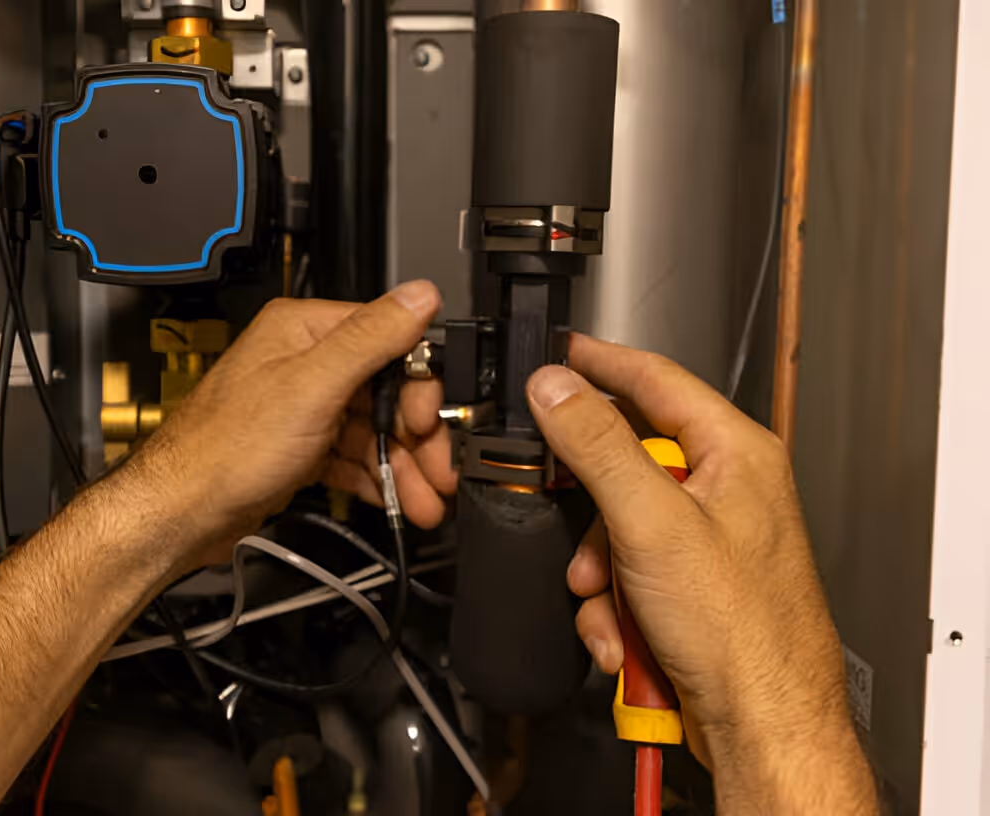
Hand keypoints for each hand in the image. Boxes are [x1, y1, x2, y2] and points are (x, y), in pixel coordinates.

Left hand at [123, 281, 456, 564]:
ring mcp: (303, 406)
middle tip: (439, 472)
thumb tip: (418, 295)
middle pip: (387, 391)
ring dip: (403, 466)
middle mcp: (303, 363)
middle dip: (418, 437)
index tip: (432, 422)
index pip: (389, 342)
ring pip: (373, 430)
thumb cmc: (222, 448)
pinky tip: (393, 498)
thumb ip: (370, 339)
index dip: (418, 386)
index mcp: (304, 331)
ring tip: (423, 501)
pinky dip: (376, 477)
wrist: (181, 512)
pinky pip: (353, 455)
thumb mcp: (310, 386)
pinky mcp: (300, 446)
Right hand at [526, 335, 875, 810]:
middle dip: (590, 511)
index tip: (556, 354)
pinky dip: (613, 606)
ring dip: (599, 570)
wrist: (761, 725)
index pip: (656, 379)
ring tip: (608, 602)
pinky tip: (622, 635)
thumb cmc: (742, 631)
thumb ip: (597, 446)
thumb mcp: (652, 522)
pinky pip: (627, 573)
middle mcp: (726, 490)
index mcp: (735, 453)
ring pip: (617, 525)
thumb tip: (556, 388)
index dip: (600, 362)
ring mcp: (706, 541)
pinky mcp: (688, 587)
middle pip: (625, 462)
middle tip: (571, 524)